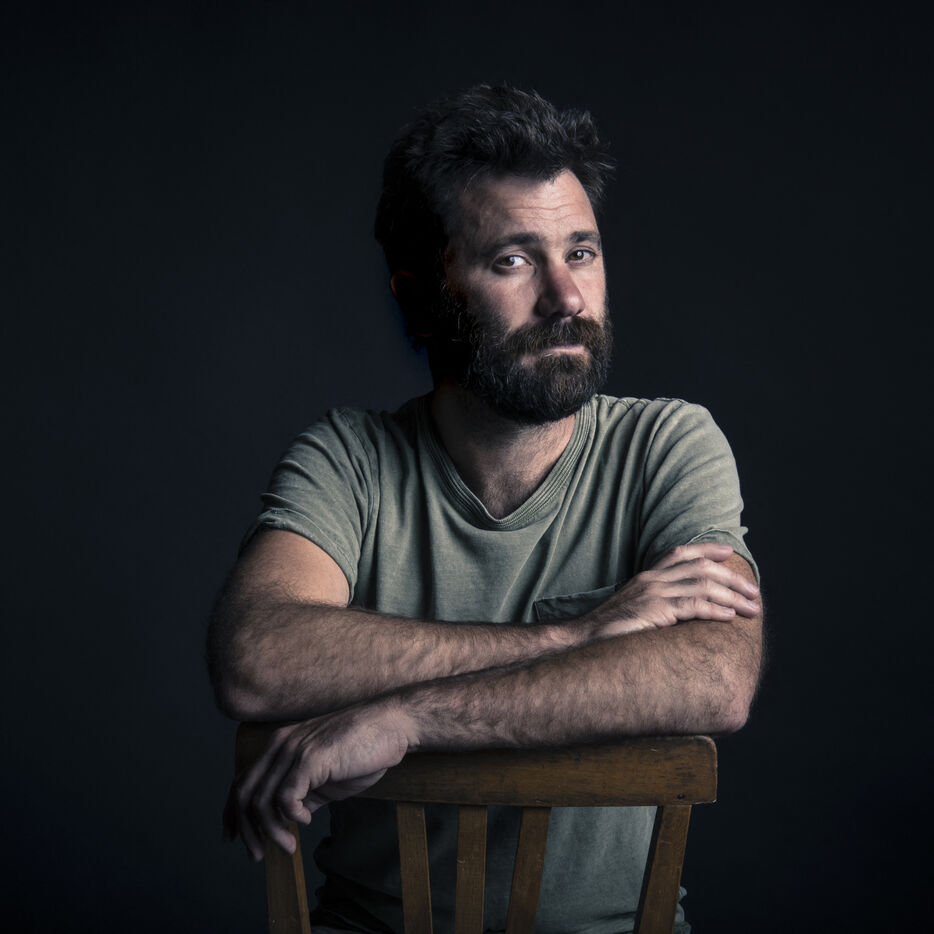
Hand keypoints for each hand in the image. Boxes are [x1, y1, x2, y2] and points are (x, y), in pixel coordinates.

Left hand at [224, 700, 411, 859]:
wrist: (391, 725)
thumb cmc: (363, 749)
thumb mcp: (325, 775)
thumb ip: (303, 792)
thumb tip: (286, 821)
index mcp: (280, 746)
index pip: (242, 781)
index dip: (231, 813)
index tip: (233, 839)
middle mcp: (280, 744)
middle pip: (243, 792)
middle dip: (246, 830)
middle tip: (257, 855)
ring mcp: (294, 749)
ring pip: (261, 799)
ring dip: (271, 831)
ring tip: (288, 846)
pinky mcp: (311, 758)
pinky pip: (286, 796)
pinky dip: (291, 816)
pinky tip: (306, 821)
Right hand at [581, 543, 759, 637]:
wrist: (583, 640)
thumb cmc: (610, 631)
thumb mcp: (635, 609)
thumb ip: (657, 604)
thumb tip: (681, 612)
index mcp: (647, 576)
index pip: (680, 552)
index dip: (707, 549)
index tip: (728, 553)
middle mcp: (652, 579)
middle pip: (701, 567)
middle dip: (732, 578)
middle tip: (754, 592)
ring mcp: (653, 593)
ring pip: (703, 586)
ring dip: (733, 597)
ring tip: (751, 609)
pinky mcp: (654, 611)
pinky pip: (693, 606)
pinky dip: (715, 610)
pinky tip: (729, 617)